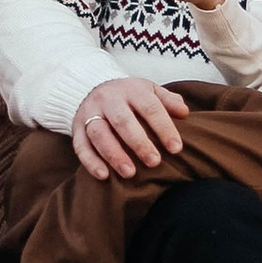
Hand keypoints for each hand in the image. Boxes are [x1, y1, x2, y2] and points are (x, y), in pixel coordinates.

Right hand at [71, 77, 191, 182]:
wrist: (90, 87)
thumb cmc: (128, 96)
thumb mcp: (148, 91)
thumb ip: (167, 100)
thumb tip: (184, 112)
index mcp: (131, 89)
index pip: (150, 107)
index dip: (164, 128)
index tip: (176, 149)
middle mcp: (108, 99)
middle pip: (123, 121)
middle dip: (139, 143)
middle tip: (154, 162)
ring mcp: (90, 113)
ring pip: (100, 134)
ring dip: (114, 154)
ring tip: (130, 173)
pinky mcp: (77, 128)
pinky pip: (80, 146)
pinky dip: (90, 161)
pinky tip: (103, 175)